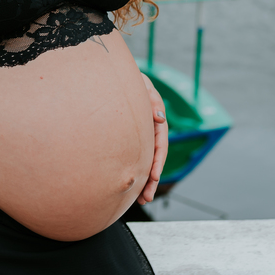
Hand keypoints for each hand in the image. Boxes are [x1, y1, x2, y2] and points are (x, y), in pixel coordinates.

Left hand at [137, 71, 167, 205]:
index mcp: (156, 120)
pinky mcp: (130, 137)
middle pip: (154, 158)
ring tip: (142, 200)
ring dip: (145, 181)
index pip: (160, 144)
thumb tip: (160, 118)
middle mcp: (150, 130)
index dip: (158, 161)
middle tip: (146, 198)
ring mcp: (141, 135)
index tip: (154, 177)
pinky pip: (133, 156)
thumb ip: (151, 100)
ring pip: (144, 160)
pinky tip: (131, 186)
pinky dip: (134, 170)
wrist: (114, 75)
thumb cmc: (130, 80)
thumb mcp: (142, 85)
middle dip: (152, 179)